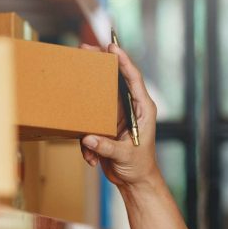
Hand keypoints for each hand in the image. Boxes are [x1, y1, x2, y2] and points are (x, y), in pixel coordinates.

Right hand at [80, 43, 158, 189]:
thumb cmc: (139, 167)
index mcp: (142, 109)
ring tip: (87, 137)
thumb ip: (107, 147)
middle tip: (84, 49)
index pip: (133, 79)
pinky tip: (92, 159)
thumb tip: (88, 138)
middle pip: (114, 81)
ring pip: (97, 102)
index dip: (123, 61)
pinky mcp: (105, 127)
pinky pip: (89, 126)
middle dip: (99, 68)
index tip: (111, 46)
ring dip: (86, 116)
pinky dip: (87, 143)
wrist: (135, 182)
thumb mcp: (125, 156)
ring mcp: (116, 117)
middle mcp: (130, 108)